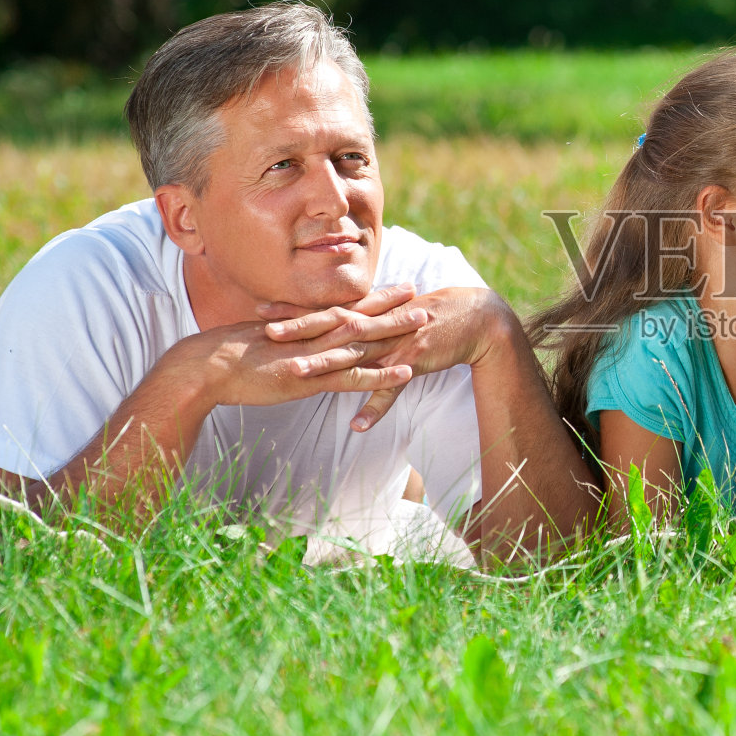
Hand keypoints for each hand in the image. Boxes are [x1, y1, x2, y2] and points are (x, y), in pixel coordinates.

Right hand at [174, 316, 415, 409]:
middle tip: (419, 292)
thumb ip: (283, 339)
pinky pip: (355, 377)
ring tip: (425, 320)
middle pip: (360, 315)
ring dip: (396, 330)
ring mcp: (315, 355)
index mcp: (302, 325)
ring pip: (364, 339)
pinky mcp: (312, 379)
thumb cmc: (227, 356)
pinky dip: (382, 374)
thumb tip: (291, 336)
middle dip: (390, 304)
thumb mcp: (261, 342)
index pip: (343, 307)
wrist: (208, 365)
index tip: (391, 288)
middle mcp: (314, 334)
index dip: (370, 298)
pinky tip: (406, 373)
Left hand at [260, 284, 515, 431]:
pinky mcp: (412, 363)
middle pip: (333, 327)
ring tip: (297, 372)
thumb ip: (368, 322)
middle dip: (300, 329)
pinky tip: (358, 425)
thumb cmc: (433, 315)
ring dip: (326, 364)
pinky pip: (391, 390)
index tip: (263, 309)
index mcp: (370, 314)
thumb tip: (344, 326)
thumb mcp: (395, 315)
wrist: (473, 317)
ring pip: (355, 355)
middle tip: (267, 332)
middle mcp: (378, 326)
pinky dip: (376, 407)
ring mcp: (394, 345)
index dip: (295, 311)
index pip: (326, 310)